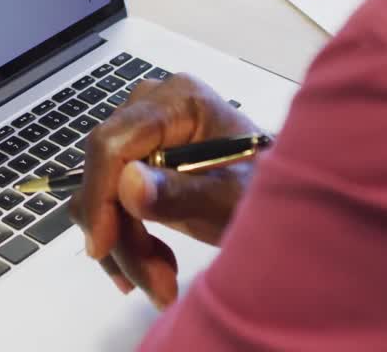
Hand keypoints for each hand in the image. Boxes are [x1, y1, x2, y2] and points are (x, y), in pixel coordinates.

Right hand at [70, 73, 261, 308]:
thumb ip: (183, 193)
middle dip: (122, 234)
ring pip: (101, 193)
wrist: (285, 199)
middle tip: (156, 285)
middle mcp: (151, 105)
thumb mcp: (232, 199)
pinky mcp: (137, 157)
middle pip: (105, 171)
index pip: (113, 143)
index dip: (101, 196)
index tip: (103, 248)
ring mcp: (141, 130)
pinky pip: (109, 199)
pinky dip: (125, 239)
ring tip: (162, 285)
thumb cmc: (270, 194)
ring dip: (124, 245)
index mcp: (178, 100)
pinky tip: (155, 268)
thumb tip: (128, 183)